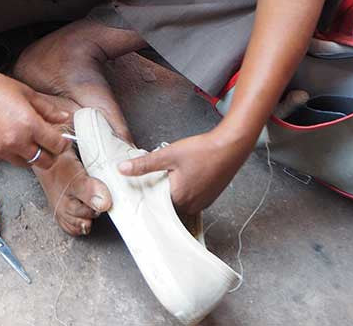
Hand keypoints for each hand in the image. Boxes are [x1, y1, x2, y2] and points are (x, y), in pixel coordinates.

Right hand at [0, 54, 71, 169]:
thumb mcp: (27, 93)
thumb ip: (48, 110)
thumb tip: (63, 118)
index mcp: (29, 124)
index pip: (57, 145)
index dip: (63, 143)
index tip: (62, 140)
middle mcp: (15, 141)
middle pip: (45, 162)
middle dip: (51, 154)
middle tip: (48, 144)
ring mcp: (0, 150)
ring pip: (26, 164)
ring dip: (31, 155)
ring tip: (27, 139)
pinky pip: (7, 158)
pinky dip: (12, 151)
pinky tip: (7, 136)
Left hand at [117, 129, 253, 214]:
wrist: (230, 146)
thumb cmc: (202, 150)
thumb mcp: (168, 154)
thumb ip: (144, 164)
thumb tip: (122, 169)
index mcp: (178, 198)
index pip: (154, 206)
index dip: (145, 197)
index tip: (137, 190)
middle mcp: (191, 206)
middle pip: (167, 205)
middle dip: (158, 193)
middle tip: (151, 180)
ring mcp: (202, 203)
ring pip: (179, 202)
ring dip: (172, 192)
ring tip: (168, 176)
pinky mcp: (209, 197)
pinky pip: (190, 199)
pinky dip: (184, 190)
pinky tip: (182, 176)